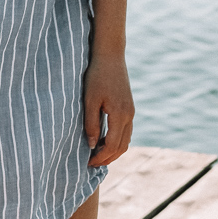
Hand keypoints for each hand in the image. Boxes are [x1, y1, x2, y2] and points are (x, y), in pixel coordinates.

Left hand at [83, 52, 134, 166]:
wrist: (110, 55)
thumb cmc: (97, 75)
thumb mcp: (90, 100)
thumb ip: (91, 124)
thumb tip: (92, 145)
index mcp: (120, 115)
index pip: (112, 146)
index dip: (100, 157)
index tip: (87, 162)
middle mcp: (129, 115)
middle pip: (121, 147)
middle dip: (107, 158)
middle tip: (91, 163)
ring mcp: (131, 111)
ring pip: (126, 140)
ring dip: (113, 151)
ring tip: (96, 155)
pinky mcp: (129, 106)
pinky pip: (126, 131)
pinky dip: (117, 140)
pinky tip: (104, 140)